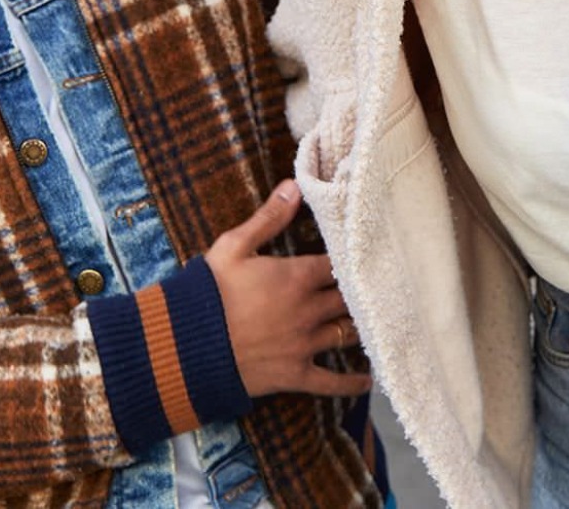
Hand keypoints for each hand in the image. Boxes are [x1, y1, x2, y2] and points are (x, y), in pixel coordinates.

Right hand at [205, 180, 369, 399]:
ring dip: (364, 327)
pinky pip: (330, 382)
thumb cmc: (207, 294)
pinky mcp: (293, 375)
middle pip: (350, 298)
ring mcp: (303, 345)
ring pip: (347, 334)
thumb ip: (268, 217)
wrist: (183, 349)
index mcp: (297, 277)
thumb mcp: (233, 247)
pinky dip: (351, 383)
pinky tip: (368, 381)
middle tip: (386, 286)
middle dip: (365, 291)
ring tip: (382, 321)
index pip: (339, 264)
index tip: (371, 254)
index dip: (354, 258)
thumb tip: (294, 186)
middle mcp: (308, 311)